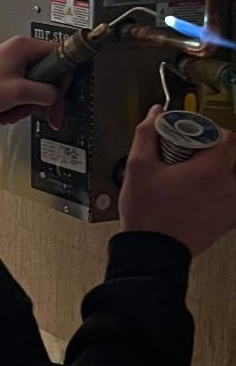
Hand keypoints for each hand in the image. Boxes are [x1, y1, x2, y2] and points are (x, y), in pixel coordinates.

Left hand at [0, 37, 65, 129]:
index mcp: (24, 47)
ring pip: (36, 85)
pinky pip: (24, 89)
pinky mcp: (7, 75)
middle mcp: (19, 51)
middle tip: (48, 113)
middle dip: (44, 98)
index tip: (67, 91)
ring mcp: (13, 63)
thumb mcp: (18, 92)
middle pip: (49, 74)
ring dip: (28, 104)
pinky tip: (8, 111)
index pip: (61, 54)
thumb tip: (58, 96)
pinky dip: (19, 103)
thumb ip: (45, 93)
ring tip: (14, 111)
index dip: (66, 76)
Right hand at [119, 108, 235, 255]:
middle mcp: (228, 187)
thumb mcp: (138, 166)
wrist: (153, 251)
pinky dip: (219, 193)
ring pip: (230, 178)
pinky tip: (196, 197)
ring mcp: (231, 206)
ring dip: (217, 174)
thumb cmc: (147, 213)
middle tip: (190, 158)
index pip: (228, 137)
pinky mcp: (228, 222)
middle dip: (212, 154)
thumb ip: (147, 134)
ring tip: (191, 180)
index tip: (193, 138)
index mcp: (211, 170)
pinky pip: (230, 198)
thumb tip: (156, 114)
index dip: (210, 133)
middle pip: (231, 157)